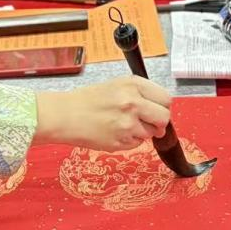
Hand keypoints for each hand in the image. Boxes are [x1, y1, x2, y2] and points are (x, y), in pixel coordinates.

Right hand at [35, 76, 172, 150]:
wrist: (65, 116)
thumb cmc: (88, 100)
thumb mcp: (117, 85)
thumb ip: (140, 93)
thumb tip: (160, 107)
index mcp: (133, 85)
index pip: (165, 98)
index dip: (162, 105)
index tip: (157, 108)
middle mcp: (133, 103)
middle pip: (164, 118)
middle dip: (159, 122)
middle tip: (149, 122)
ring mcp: (128, 125)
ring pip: (151, 133)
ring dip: (141, 132)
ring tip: (121, 124)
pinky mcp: (121, 142)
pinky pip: (136, 144)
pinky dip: (129, 141)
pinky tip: (114, 132)